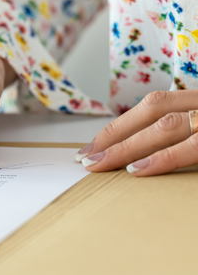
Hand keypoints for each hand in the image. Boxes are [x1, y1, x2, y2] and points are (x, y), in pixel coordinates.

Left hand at [75, 90, 197, 175]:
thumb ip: (176, 134)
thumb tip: (137, 154)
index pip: (153, 106)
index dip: (119, 126)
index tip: (92, 147)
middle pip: (153, 112)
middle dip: (115, 136)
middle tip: (87, 158)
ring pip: (167, 126)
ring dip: (129, 146)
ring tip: (101, 164)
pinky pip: (193, 146)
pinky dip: (163, 158)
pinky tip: (137, 169)